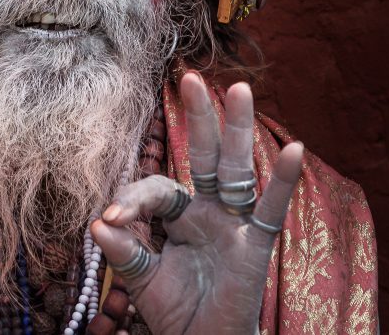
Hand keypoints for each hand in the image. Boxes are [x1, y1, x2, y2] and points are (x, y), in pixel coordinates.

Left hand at [91, 73, 302, 334]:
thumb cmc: (175, 312)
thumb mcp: (140, 278)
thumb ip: (122, 251)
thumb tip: (95, 224)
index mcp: (178, 213)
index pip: (156, 188)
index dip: (133, 199)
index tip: (110, 220)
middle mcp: (208, 210)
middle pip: (204, 156)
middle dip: (198, 118)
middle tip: (189, 77)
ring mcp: (234, 224)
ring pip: (236, 169)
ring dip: (237, 130)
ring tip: (239, 90)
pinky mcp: (256, 246)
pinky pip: (272, 209)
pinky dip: (283, 181)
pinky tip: (294, 148)